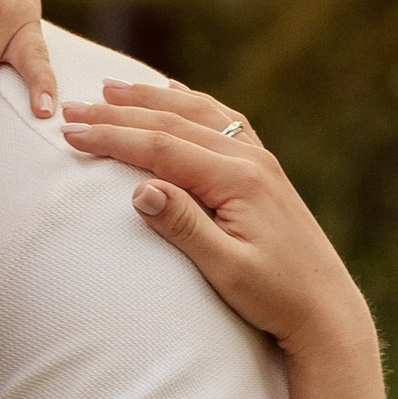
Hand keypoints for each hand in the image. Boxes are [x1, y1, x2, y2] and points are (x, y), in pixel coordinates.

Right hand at [59, 82, 374, 361]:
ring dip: (150, 99)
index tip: (70, 134)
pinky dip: (189, 103)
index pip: (161, 147)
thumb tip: (141, 189)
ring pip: (197, 113)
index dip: (113, 138)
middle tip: (72, 109)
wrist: (327, 309)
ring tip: (110, 89)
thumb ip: (185, 226)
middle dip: (118, 113)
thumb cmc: (276, 297)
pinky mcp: (265, 170)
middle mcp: (250, 159)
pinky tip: (173, 95)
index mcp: (238, 180)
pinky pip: (221, 120)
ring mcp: (260, 160)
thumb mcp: (226, 269)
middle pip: (173, 122)